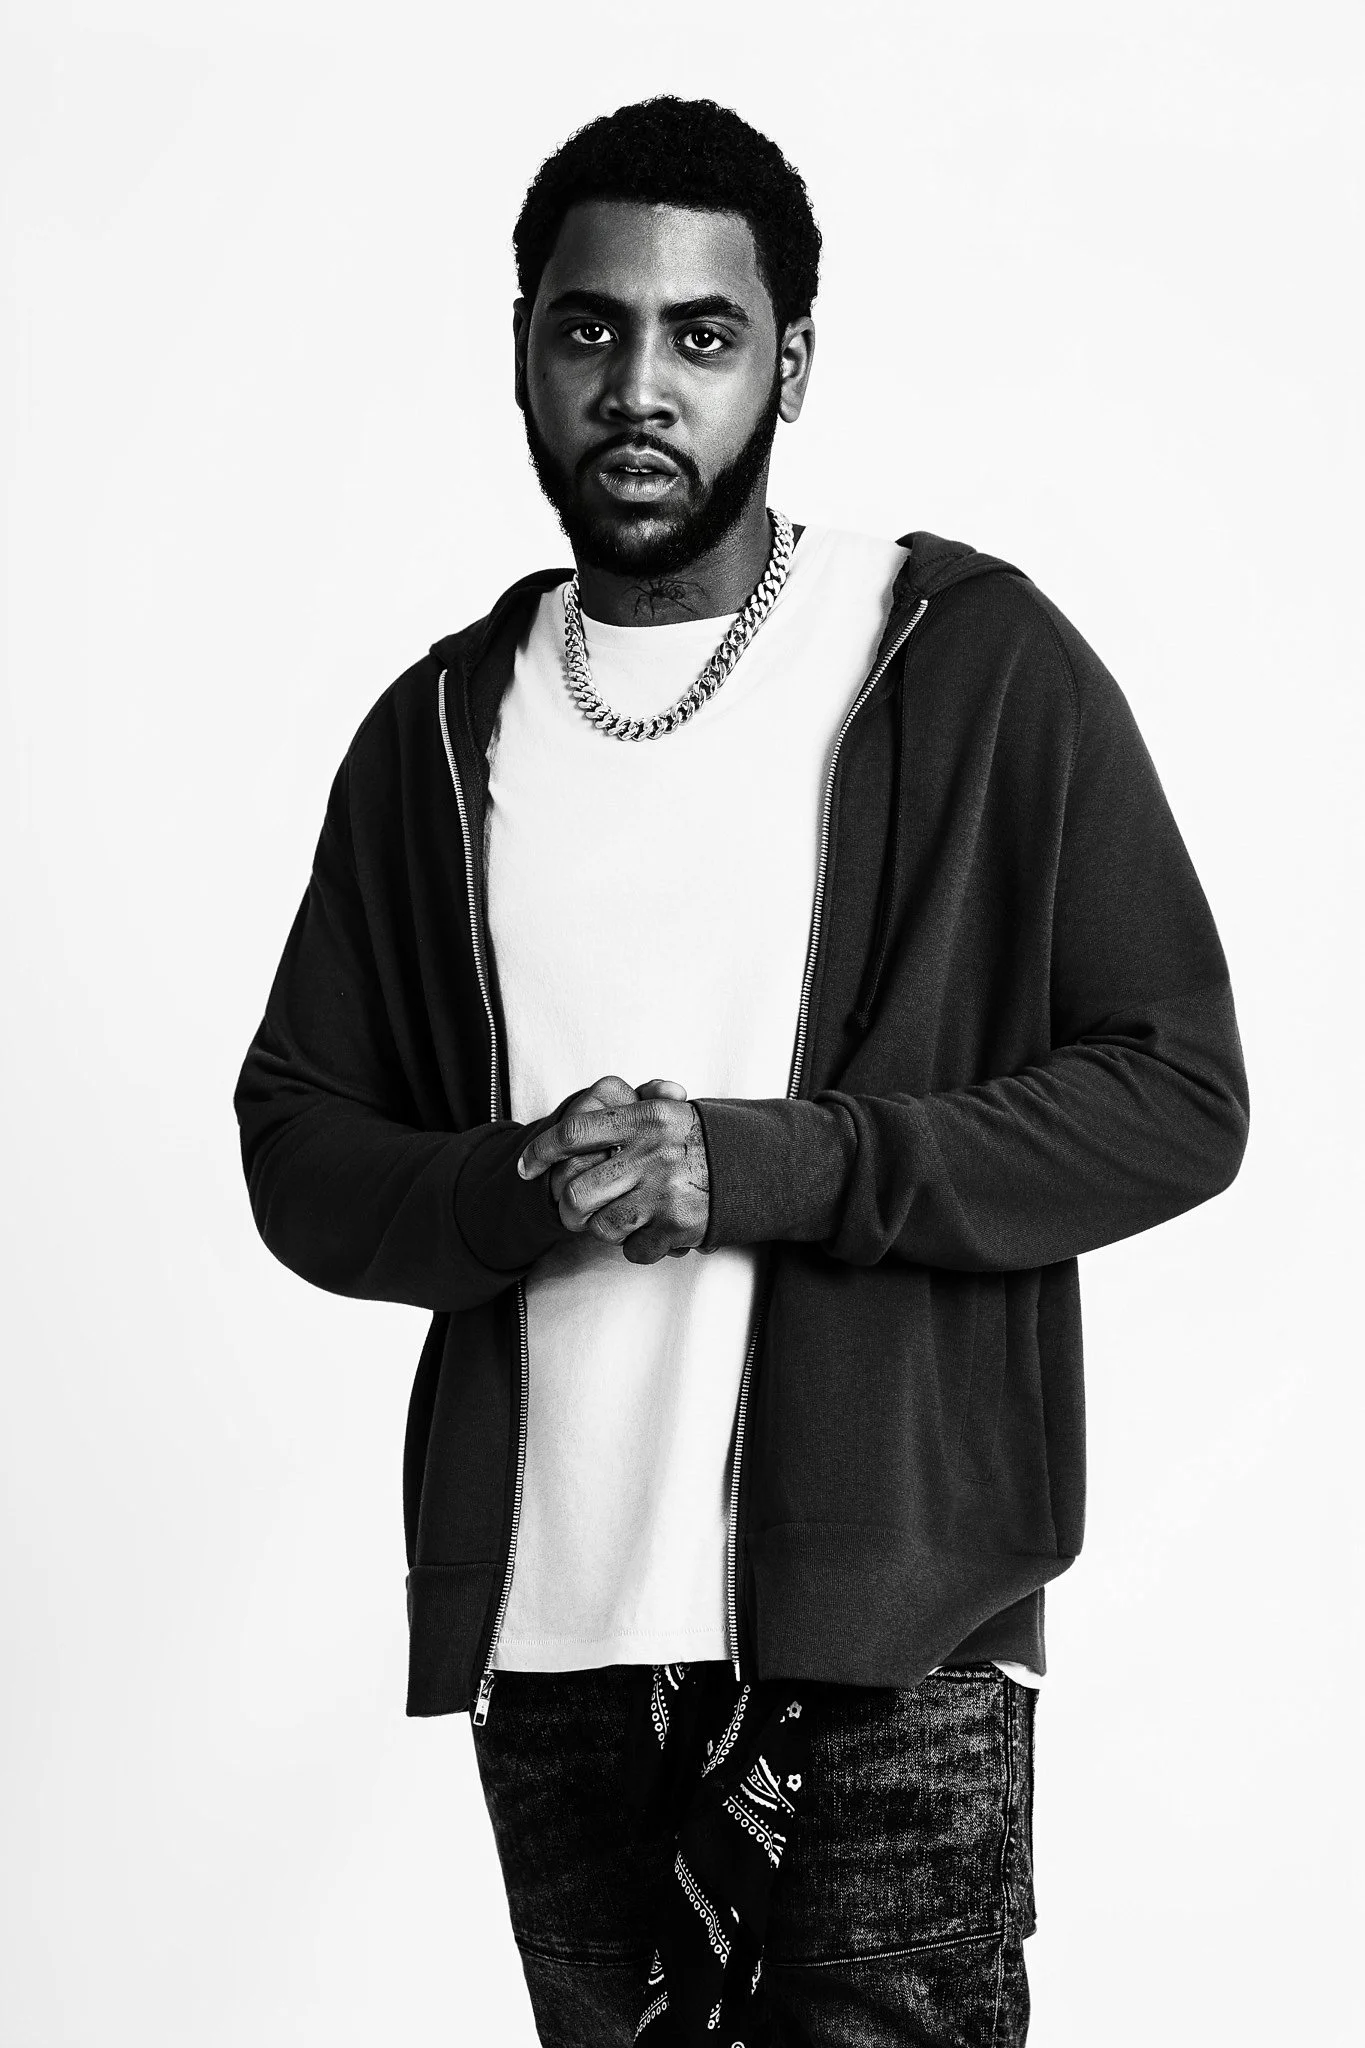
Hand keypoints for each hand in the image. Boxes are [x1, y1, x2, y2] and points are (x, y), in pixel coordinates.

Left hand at [518, 1082, 709, 1264]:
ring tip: (618, 1219)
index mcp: (645, 1118)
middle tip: (572, 1211)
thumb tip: (600, 1090)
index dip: (541, 1152)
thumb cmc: (702, 1140)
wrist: (759, 1167)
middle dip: (567, 1209)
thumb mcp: (673, 1109)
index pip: (574, 1133)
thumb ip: (634, 1100)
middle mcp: (652, 1154)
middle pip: (577, 1192)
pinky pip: (634, 1250)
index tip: (525, 1167)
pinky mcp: (679, 1225)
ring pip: (602, 1226)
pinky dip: (638, 1247)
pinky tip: (651, 1232)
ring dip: (603, 1229)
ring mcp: (665, 1192)